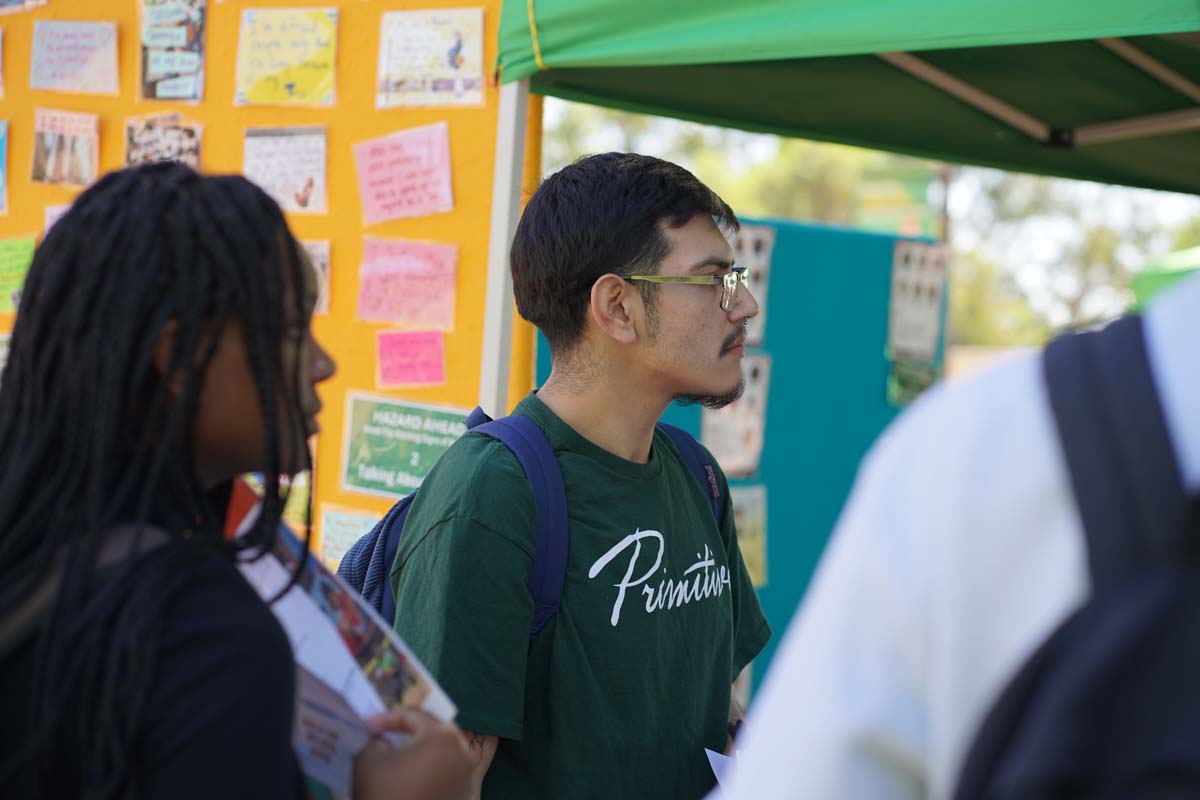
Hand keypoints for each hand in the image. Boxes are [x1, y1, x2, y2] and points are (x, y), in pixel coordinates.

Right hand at [353, 709, 473, 799]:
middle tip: (385, 732)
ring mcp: (467, 775)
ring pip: (444, 749)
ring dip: (422, 747)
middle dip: (409, 729)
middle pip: (434, 729)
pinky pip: (448, 770)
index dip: (387, 718)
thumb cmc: (382, 795)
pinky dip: (431, 767)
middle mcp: (463, 752)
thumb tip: (385, 738)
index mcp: (442, 737)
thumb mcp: (369, 759)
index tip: (367, 725)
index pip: (414, 716)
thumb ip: (377, 739)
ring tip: (398, 750)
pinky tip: (412, 771)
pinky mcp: (464, 795)